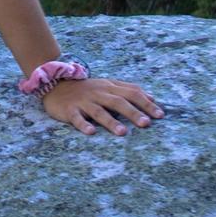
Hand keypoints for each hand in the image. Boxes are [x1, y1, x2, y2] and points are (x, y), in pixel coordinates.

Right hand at [39, 76, 164, 136]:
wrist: (55, 84)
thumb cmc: (87, 89)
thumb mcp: (108, 85)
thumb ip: (129, 90)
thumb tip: (152, 97)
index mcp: (109, 87)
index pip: (131, 93)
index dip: (146, 103)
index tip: (160, 115)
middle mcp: (98, 93)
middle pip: (118, 102)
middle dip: (133, 112)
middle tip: (146, 124)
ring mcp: (83, 102)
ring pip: (98, 111)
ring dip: (111, 121)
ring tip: (123, 132)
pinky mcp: (69, 110)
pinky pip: (77, 118)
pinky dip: (83, 124)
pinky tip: (91, 132)